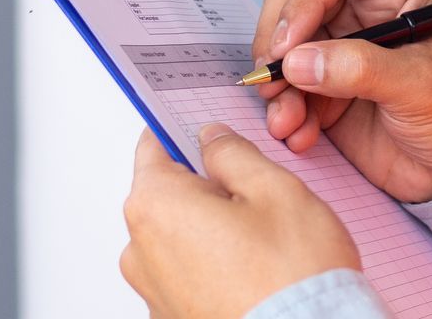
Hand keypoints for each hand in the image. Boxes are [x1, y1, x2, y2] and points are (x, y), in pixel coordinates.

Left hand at [120, 124, 358, 318]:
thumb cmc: (290, 276)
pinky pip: (187, 276)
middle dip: (207, 188)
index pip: (153, 145)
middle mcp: (141, 251)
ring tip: (262, 242)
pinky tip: (254, 272)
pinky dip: (213, 268)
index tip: (204, 132)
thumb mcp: (274, 188)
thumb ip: (234, 153)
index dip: (183, 132)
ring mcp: (154, 292)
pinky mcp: (172, 318)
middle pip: (168, 195)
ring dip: (211, 230)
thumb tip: (213, 139)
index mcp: (156, 205)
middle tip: (256, 196)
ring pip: (180, 237)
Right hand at [251, 0, 431, 202]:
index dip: (302, 2)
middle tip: (275, 84)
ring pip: (280, 41)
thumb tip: (298, 61)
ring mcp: (341, 39)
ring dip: (277, 84)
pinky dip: (284, 108)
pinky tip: (301, 134)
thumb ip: (361, 70)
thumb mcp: (422, 87)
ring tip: (289, 123)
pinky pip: (284, 81)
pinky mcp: (325, 78)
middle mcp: (365, 1)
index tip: (287, 49)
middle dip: (278, 44)